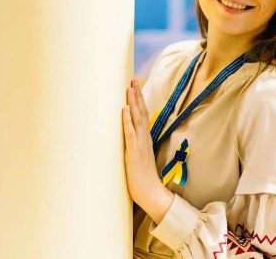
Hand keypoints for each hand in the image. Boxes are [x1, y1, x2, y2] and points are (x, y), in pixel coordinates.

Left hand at [121, 79, 161, 204]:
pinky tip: (124, 110)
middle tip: (133, 80)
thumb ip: (135, 150)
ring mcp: (140, 145)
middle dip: (137, 96)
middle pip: (141, 113)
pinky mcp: (134, 153)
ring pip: (137, 119)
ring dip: (133, 103)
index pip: (142, 116)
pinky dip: (127, 120)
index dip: (139, 102)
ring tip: (130, 88)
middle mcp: (144, 139)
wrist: (151, 194)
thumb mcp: (138, 161)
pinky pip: (130, 133)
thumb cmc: (143, 180)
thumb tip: (129, 144)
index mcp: (145, 140)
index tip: (135, 88)